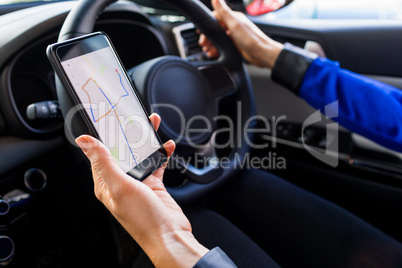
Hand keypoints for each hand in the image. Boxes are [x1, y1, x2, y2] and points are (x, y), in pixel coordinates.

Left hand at [75, 113, 207, 267]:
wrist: (170, 235)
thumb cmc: (143, 219)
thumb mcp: (120, 187)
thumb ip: (103, 162)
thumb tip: (84, 142)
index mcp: (106, 183)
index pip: (100, 154)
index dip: (104, 136)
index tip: (108, 119)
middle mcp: (120, 182)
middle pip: (123, 151)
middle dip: (129, 134)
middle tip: (135, 118)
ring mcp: (138, 183)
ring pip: (140, 155)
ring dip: (147, 141)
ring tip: (153, 126)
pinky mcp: (153, 185)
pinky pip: (156, 164)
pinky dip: (161, 154)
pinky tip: (167, 146)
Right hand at [199, 0, 283, 68]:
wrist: (262, 54)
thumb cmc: (251, 39)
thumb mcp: (234, 24)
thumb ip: (224, 12)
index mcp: (234, 18)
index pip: (216, 17)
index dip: (207, 23)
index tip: (200, 30)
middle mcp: (234, 26)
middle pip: (216, 29)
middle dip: (208, 36)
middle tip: (203, 43)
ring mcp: (235, 36)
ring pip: (218, 38)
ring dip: (211, 44)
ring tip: (207, 50)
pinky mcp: (236, 45)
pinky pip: (223, 46)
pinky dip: (217, 49)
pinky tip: (214, 53)